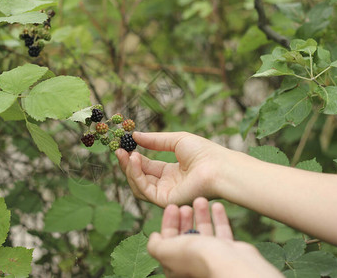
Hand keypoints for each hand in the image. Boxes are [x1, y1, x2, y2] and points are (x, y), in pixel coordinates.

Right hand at [116, 132, 230, 206]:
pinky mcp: (165, 201)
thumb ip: (154, 140)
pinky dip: (136, 175)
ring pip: (139, 185)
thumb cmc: (204, 152)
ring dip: (129, 170)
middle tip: (118, 150)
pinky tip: (134, 160)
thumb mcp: (176, 141)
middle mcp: (168, 185)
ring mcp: (166, 194)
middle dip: (128, 164)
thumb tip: (135, 135)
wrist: (218, 167)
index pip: (148, 167)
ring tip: (125, 154)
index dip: (135, 158)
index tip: (123, 146)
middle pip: (140, 177)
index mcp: (172, 173)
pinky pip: (144, 190)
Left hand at [147, 198, 282, 277]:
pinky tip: (217, 205)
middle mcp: (194, 263)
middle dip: (184, 219)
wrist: (229, 263)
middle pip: (186, 237)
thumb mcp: (165, 251)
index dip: (168, 223)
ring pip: (204, 233)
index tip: (172, 207)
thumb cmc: (195, 258)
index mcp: (176, 267)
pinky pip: (222, 232)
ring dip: (201, 215)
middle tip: (185, 205)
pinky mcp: (229, 252)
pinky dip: (218, 218)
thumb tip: (154, 238)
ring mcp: (212, 258)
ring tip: (200, 200)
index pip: (168, 243)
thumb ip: (155, 245)